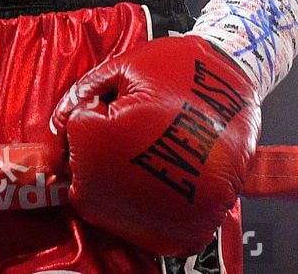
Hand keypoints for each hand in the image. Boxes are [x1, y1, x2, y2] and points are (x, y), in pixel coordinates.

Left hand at [50, 34, 259, 256]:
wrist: (238, 87)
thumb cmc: (182, 70)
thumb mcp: (124, 66)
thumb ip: (84, 92)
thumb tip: (59, 123)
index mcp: (106, 140)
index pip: (73, 135)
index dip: (91, 113)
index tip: (114, 104)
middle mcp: (124, 186)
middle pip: (82, 176)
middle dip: (96, 150)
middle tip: (130, 127)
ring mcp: (153, 214)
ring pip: (107, 206)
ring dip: (113, 180)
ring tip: (146, 148)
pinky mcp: (178, 233)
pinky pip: (140, 228)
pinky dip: (140, 206)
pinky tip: (157, 174)